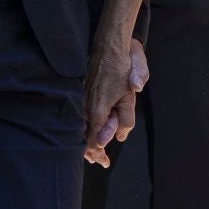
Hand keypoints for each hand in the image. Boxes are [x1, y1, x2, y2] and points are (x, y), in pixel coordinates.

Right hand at [83, 36, 147, 167]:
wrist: (109, 47)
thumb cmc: (121, 70)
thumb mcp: (129, 96)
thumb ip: (125, 119)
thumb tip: (120, 137)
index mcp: (97, 110)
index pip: (93, 141)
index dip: (98, 154)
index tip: (105, 162)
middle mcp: (85, 107)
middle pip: (83, 137)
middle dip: (92, 151)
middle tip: (100, 160)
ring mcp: (81, 99)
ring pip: (80, 126)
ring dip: (88, 139)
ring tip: (94, 151)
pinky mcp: (81, 91)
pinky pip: (80, 115)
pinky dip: (85, 126)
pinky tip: (90, 129)